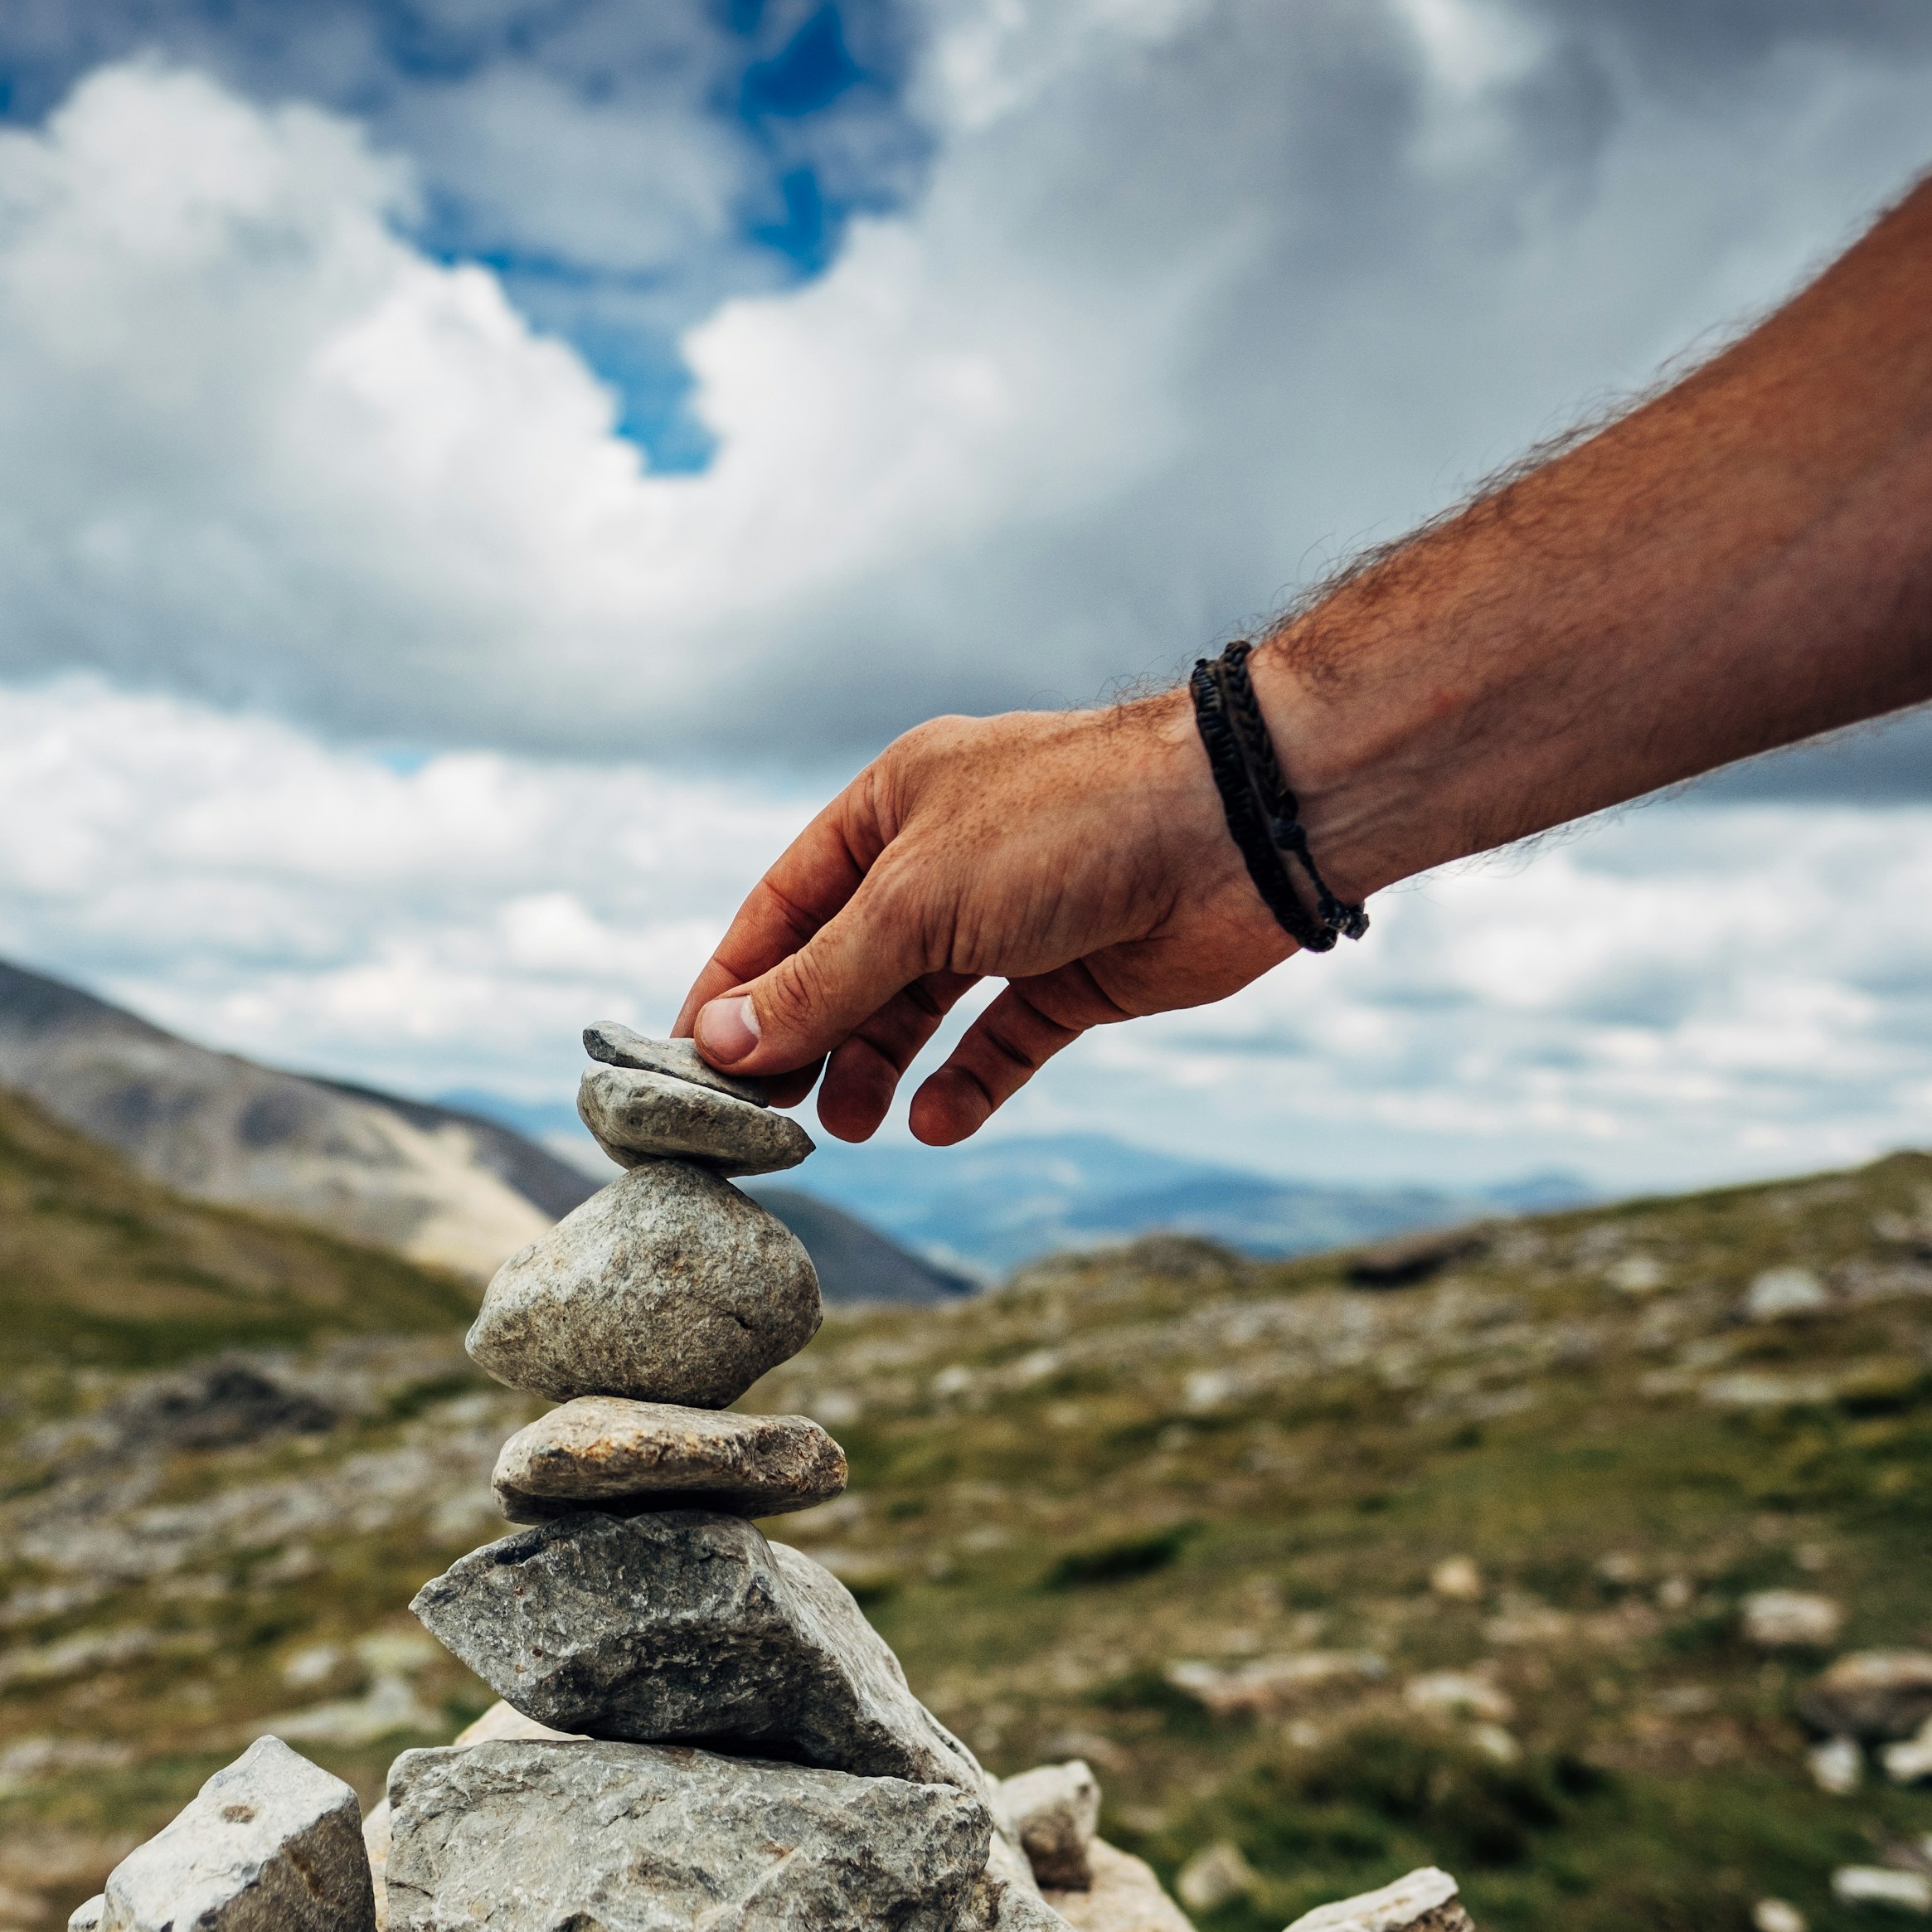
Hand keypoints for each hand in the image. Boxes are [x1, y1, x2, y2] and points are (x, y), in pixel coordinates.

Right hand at [670, 694, 1300, 1145]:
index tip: (692, 1059)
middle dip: (806, 1037)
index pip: (786, 903)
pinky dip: (967, 1084)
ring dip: (879, 1068)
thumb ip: (818, 984)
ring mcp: (1015, 918)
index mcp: (894, 804)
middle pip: (849, 963)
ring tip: (849, 1127)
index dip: (738, 980)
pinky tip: (936, 1125)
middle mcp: (947, 858)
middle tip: (765, 1116)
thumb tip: (720, 1045)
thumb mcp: (914, 905)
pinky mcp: (1079, 974)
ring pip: (922, 1008)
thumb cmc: (1068, 827)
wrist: (1239, 829)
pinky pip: (1002, 1040)